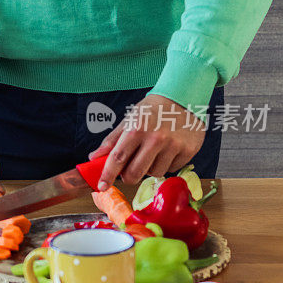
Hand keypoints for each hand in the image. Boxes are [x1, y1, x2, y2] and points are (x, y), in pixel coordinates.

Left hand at [89, 94, 205, 189]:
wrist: (184, 97)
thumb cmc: (153, 109)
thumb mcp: (130, 119)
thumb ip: (112, 140)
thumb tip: (94, 157)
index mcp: (137, 129)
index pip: (118, 158)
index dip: (108, 174)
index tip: (101, 186)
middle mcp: (156, 138)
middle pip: (135, 173)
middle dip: (128, 176)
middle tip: (128, 171)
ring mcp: (174, 146)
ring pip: (154, 173)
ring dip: (149, 168)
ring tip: (152, 152)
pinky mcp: (189, 151)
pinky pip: (171, 169)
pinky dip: (166, 164)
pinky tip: (167, 150)